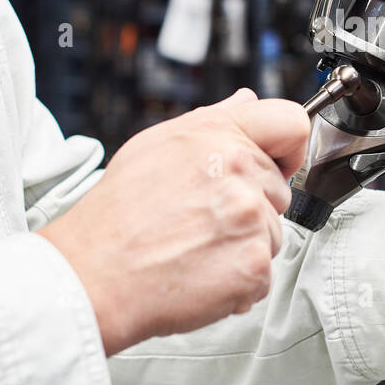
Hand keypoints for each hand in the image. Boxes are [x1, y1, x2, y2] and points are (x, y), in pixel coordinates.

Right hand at [40, 89, 309, 354]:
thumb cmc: (116, 217)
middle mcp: (240, 173)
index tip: (277, 165)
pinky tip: (200, 275)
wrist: (92, 277)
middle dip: (252, 206)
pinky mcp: (253, 265)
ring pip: (272, 234)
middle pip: (280, 189)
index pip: (292, 123)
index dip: (288, 147)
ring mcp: (250, 220)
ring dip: (244, 247)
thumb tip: (247, 101)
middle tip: (202, 221)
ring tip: (194, 249)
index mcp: (218, 137)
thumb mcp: (156, 145)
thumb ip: (213, 120)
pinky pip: (264, 275)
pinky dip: (238, 283)